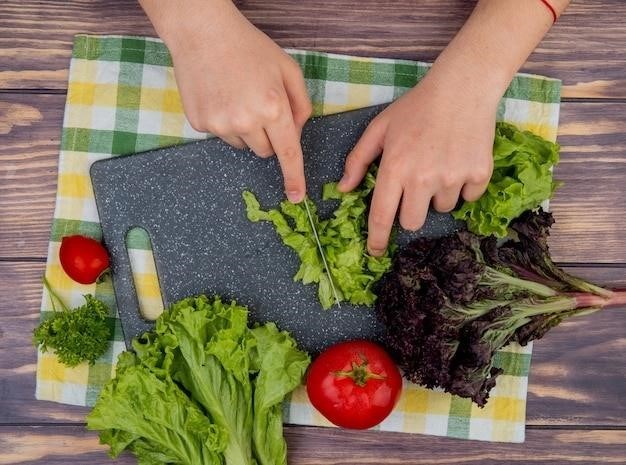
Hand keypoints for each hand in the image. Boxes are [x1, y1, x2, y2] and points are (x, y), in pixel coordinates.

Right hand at [147, 0, 311, 201]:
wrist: (202, 32)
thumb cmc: (249, 47)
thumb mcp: (288, 70)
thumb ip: (301, 105)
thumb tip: (296, 133)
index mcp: (273, 107)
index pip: (288, 153)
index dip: (294, 177)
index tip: (296, 197)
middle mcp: (246, 121)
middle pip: (265, 152)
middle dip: (269, 137)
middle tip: (260, 106)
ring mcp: (219, 124)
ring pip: (242, 145)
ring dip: (245, 130)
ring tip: (237, 96)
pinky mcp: (199, 123)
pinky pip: (220, 135)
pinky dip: (224, 122)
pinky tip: (220, 97)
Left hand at [338, 71, 497, 255]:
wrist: (462, 87)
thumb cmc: (415, 107)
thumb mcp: (379, 128)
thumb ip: (358, 160)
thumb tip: (343, 189)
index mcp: (395, 169)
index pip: (382, 217)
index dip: (377, 240)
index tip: (375, 252)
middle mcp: (423, 179)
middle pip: (412, 222)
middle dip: (410, 212)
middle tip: (415, 187)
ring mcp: (453, 178)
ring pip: (442, 209)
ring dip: (437, 195)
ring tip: (440, 164)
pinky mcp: (479, 175)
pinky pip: (468, 198)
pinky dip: (463, 186)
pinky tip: (459, 161)